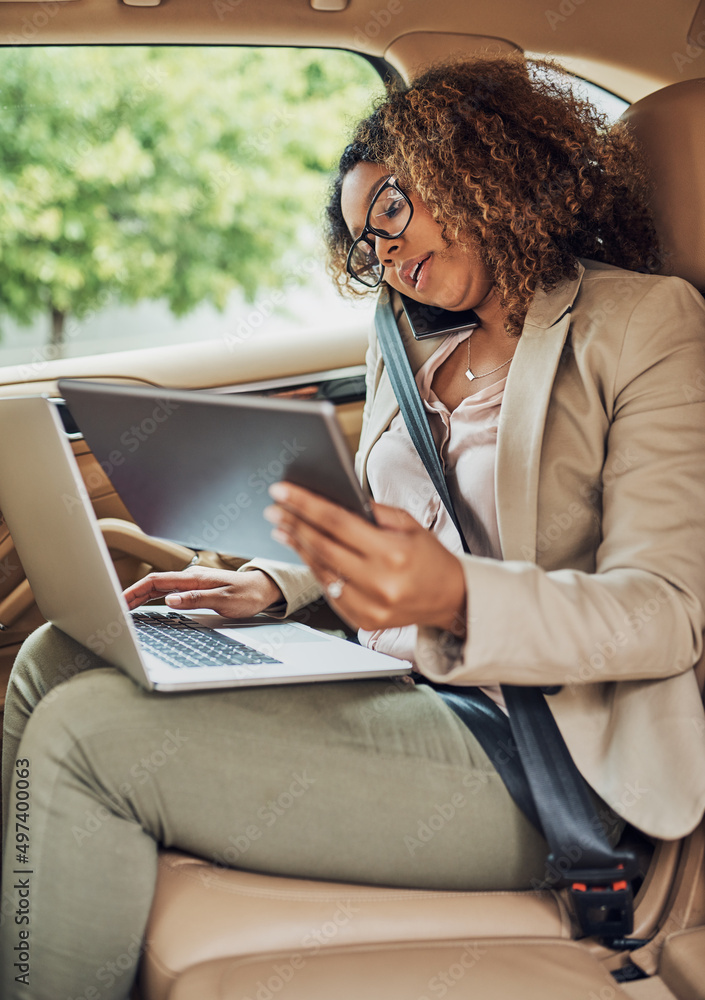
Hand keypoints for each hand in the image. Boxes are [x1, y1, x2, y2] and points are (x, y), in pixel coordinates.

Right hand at [123, 567, 283, 616]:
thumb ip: (196, 599)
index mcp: (193, 578)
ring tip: (124, 608)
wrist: (263, 589)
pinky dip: (153, 599)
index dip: (136, 590)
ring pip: (159, 588)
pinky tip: (146, 606)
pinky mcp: (195, 590)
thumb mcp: (224, 600)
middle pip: (153, 584)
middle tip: (114, 608)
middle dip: (132, 594)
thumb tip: (170, 600)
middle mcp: (190, 578)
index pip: (157, 581)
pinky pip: (168, 593)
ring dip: (141, 597)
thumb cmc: (247, 595)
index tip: (121, 601)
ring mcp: (191, 583)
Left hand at [264, 482, 466, 635]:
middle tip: (275, 509)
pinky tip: (305, 552)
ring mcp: (370, 606)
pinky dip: (315, 570)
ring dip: (299, 547)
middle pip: (323, 547)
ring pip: (322, 571)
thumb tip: (337, 498)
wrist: (453, 599)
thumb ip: (374, 511)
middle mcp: (380, 582)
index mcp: (393, 553)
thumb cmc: (431, 558)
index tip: (283, 492)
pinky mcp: (363, 620)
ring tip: (283, 528)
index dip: (306, 505)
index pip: (338, 523)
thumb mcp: (410, 525)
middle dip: (294, 524)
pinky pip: (330, 591)